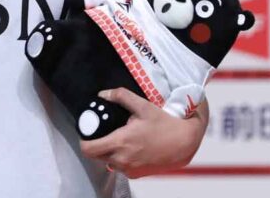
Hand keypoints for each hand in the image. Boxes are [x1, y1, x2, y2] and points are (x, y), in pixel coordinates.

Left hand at [79, 87, 207, 178]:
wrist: (185, 144)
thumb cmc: (165, 124)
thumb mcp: (143, 106)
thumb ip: (121, 97)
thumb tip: (103, 94)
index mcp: (120, 142)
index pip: (88, 149)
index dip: (84, 140)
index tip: (87, 132)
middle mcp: (122, 160)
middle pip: (96, 156)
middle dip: (96, 145)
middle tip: (103, 133)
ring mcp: (129, 169)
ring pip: (108, 162)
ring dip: (109, 152)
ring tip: (120, 139)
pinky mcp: (137, 175)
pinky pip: (121, 167)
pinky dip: (121, 159)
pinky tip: (131, 148)